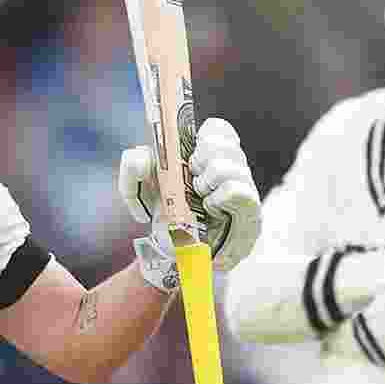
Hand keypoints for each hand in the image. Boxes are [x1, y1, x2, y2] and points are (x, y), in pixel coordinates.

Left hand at [119, 117, 261, 289]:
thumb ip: (133, 165)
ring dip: (205, 182)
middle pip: (222, 142)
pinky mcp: (252, 214)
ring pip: (227, 166)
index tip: (189, 154)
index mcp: (210, 155)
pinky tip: (212, 211)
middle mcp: (233, 168)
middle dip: (199, 159)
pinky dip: (217, 199)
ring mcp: (245, 190)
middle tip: (192, 181)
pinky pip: (236, 191)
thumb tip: (145, 159)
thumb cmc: (162, 216)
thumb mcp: (137, 189)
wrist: (171, 254)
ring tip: (201, 200)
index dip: (203, 136)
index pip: (218, 129)